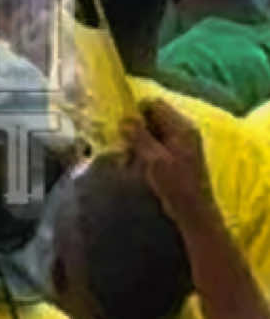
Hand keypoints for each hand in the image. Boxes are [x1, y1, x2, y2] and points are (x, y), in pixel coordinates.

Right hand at [123, 97, 218, 236]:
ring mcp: (182, 144)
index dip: (137, 112)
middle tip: (124, 145)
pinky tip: (138, 165)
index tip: (123, 127)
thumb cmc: (176, 185)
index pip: (154, 105)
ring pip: (153, 131)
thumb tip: (123, 120)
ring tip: (128, 159)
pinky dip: (146, 151)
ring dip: (139, 142)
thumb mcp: (155, 160)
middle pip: (153, 117)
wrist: (195, 214)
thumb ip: (139, 137)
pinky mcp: (179, 156)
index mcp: (181, 127)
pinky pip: (158, 144)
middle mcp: (184, 130)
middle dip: (136, 129)